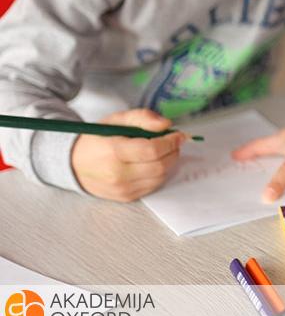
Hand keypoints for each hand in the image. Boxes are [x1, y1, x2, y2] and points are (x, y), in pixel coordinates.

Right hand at [71, 109, 187, 201]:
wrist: (74, 163)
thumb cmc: (97, 139)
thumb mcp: (117, 120)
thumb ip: (142, 117)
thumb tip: (166, 124)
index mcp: (114, 151)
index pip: (152, 150)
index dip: (171, 141)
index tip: (179, 134)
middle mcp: (118, 174)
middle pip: (160, 166)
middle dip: (173, 152)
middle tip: (174, 142)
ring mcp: (122, 188)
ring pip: (160, 177)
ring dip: (169, 163)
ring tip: (164, 151)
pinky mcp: (125, 197)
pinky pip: (153, 187)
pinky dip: (159, 174)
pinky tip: (153, 163)